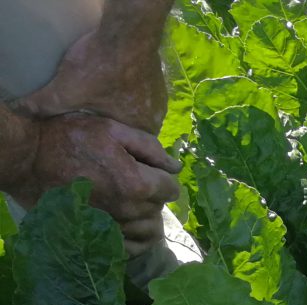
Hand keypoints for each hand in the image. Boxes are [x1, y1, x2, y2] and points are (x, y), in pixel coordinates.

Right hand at [15, 114, 177, 251]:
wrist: (28, 160)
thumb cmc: (67, 138)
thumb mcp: (110, 130)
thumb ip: (148, 147)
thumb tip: (176, 167)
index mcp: (137, 182)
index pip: (171, 188)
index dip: (161, 177)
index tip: (147, 171)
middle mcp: (129, 209)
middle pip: (159, 207)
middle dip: (151, 194)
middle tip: (131, 181)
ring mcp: (114, 226)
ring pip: (148, 228)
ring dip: (143, 216)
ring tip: (127, 202)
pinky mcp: (98, 237)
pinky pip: (131, 248)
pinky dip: (133, 238)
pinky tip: (125, 225)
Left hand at [16, 29, 167, 133]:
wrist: (127, 33)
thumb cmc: (101, 68)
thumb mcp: (66, 91)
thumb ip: (43, 104)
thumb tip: (22, 111)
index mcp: (139, 130)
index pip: (123, 146)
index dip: (105, 139)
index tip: (89, 130)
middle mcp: (156, 120)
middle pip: (129, 129)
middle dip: (112, 123)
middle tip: (91, 112)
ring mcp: (160, 100)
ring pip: (136, 110)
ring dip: (121, 105)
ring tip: (101, 94)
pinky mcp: (159, 81)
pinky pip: (142, 93)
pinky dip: (128, 89)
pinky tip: (113, 77)